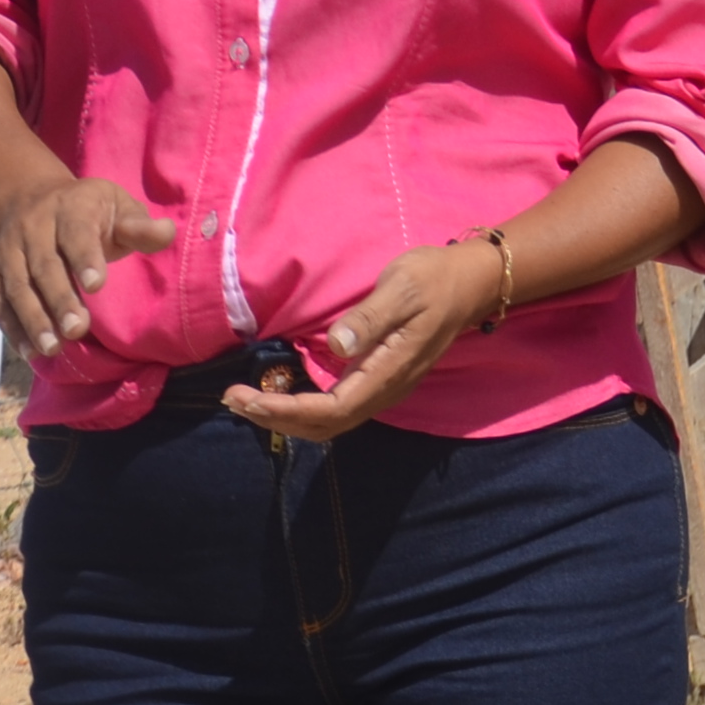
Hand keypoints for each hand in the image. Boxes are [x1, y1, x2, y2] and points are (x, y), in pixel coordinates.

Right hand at [0, 171, 179, 359]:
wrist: (29, 199)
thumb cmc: (89, 211)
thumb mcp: (119, 208)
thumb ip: (140, 227)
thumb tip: (167, 232)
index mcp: (70, 208)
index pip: (76, 233)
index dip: (84, 258)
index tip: (97, 285)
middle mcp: (33, 227)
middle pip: (44, 265)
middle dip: (59, 299)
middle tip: (78, 329)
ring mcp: (8, 251)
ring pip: (16, 286)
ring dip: (32, 319)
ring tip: (52, 348)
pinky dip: (11, 327)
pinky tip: (28, 351)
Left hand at [229, 239, 502, 439]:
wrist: (471, 282)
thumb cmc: (434, 279)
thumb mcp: (402, 287)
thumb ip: (370, 317)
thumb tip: (338, 345)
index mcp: (389, 370)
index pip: (331, 409)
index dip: (286, 410)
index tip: (246, 396)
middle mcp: (386, 389)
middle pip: (326, 425)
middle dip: (277, 419)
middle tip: (233, 399)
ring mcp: (384, 388)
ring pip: (331, 423)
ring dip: (287, 418)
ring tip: (247, 401)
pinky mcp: (380, 380)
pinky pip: (337, 410)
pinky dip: (304, 410)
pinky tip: (282, 393)